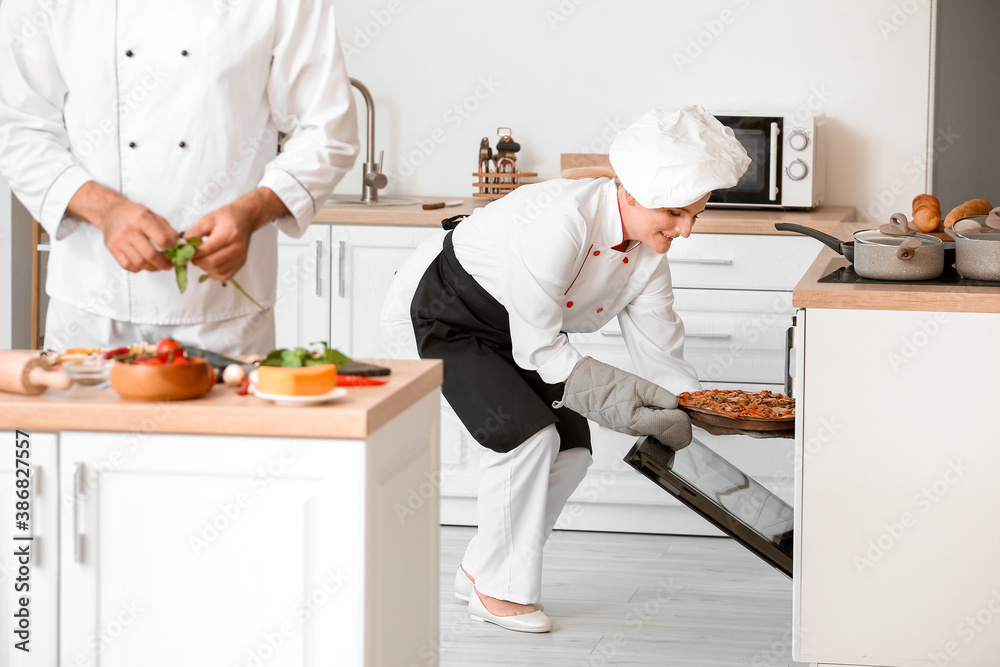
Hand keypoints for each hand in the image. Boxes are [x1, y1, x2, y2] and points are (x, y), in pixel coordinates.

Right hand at [68, 182, 177, 272]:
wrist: (111, 211)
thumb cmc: (135, 214)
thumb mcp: (155, 216)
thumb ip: (169, 230)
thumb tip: (182, 245)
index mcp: (142, 219)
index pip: (162, 240)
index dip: (172, 249)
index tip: (175, 251)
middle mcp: (129, 229)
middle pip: (150, 254)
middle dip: (164, 263)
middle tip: (169, 265)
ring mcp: (119, 240)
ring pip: (139, 263)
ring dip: (153, 268)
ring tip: (159, 266)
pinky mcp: (112, 248)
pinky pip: (128, 266)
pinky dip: (139, 268)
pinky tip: (144, 264)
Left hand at [187, 187, 288, 281]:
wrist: (244, 218)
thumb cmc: (224, 218)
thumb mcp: (206, 220)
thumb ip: (193, 234)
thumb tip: (181, 246)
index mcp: (229, 234)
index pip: (206, 249)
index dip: (192, 253)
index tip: (183, 251)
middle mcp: (237, 247)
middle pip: (212, 262)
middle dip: (196, 261)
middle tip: (190, 256)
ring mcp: (241, 257)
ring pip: (217, 271)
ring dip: (204, 267)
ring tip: (200, 258)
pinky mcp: (241, 264)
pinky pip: (224, 276)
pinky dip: (213, 273)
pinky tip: (210, 264)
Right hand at [553, 356, 691, 449]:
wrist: (582, 386)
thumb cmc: (603, 383)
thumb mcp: (638, 384)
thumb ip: (660, 395)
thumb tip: (676, 404)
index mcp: (638, 421)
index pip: (673, 429)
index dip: (683, 419)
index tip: (683, 408)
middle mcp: (635, 431)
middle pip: (670, 438)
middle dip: (680, 425)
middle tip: (678, 409)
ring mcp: (632, 432)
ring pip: (661, 435)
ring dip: (669, 423)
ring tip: (663, 405)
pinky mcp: (628, 428)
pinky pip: (650, 430)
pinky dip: (659, 422)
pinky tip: (654, 408)